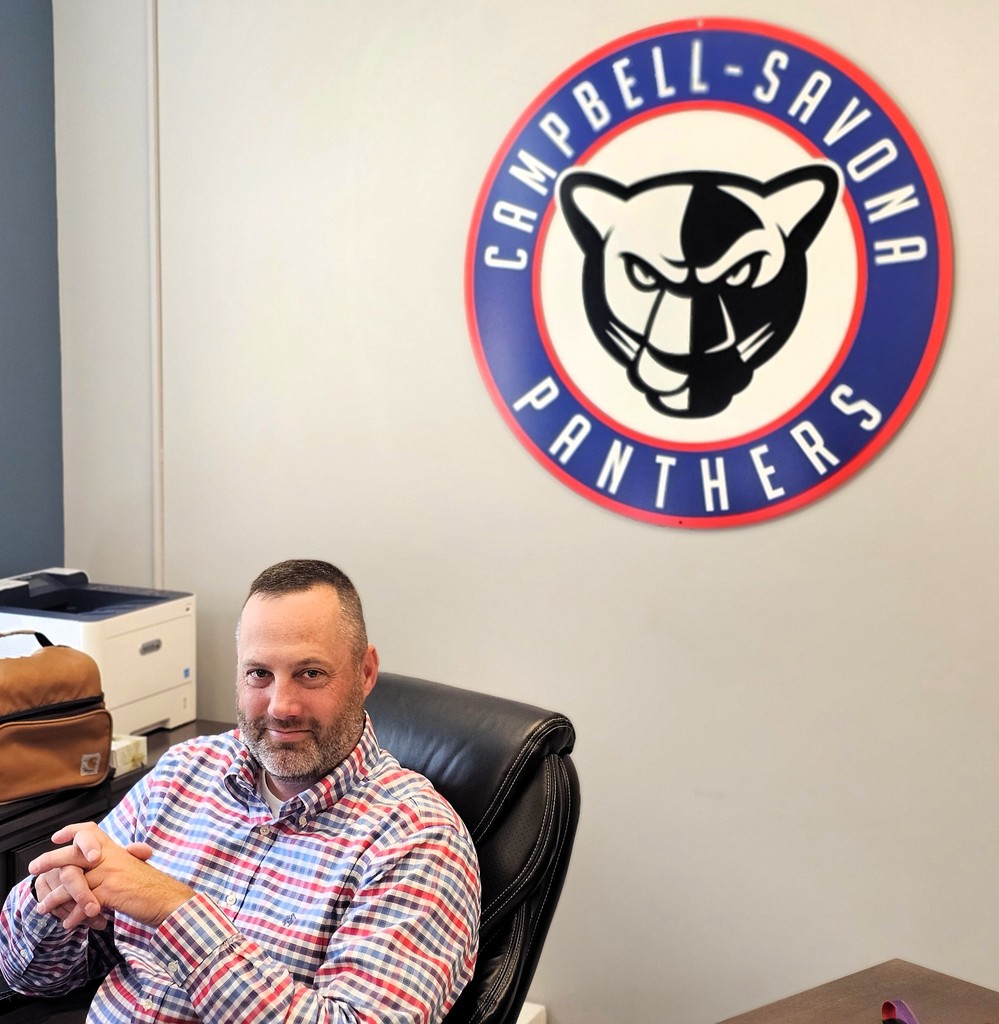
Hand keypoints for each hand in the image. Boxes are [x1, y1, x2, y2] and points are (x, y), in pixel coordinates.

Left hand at [29, 822, 194, 928]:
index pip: (91, 831)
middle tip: (34, 870)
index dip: (72, 831)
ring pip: (73, 882)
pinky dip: (73, 916)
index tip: (57, 837)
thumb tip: (94, 875)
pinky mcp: (111, 891)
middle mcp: (111, 858)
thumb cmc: (152, 888)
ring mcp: (110, 873)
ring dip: (54, 897)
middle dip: (50, 861)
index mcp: (116, 851)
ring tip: (43, 908)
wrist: (168, 899)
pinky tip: (68, 923)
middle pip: (73, 854)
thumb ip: (113, 867)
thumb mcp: (133, 869)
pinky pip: (83, 903)